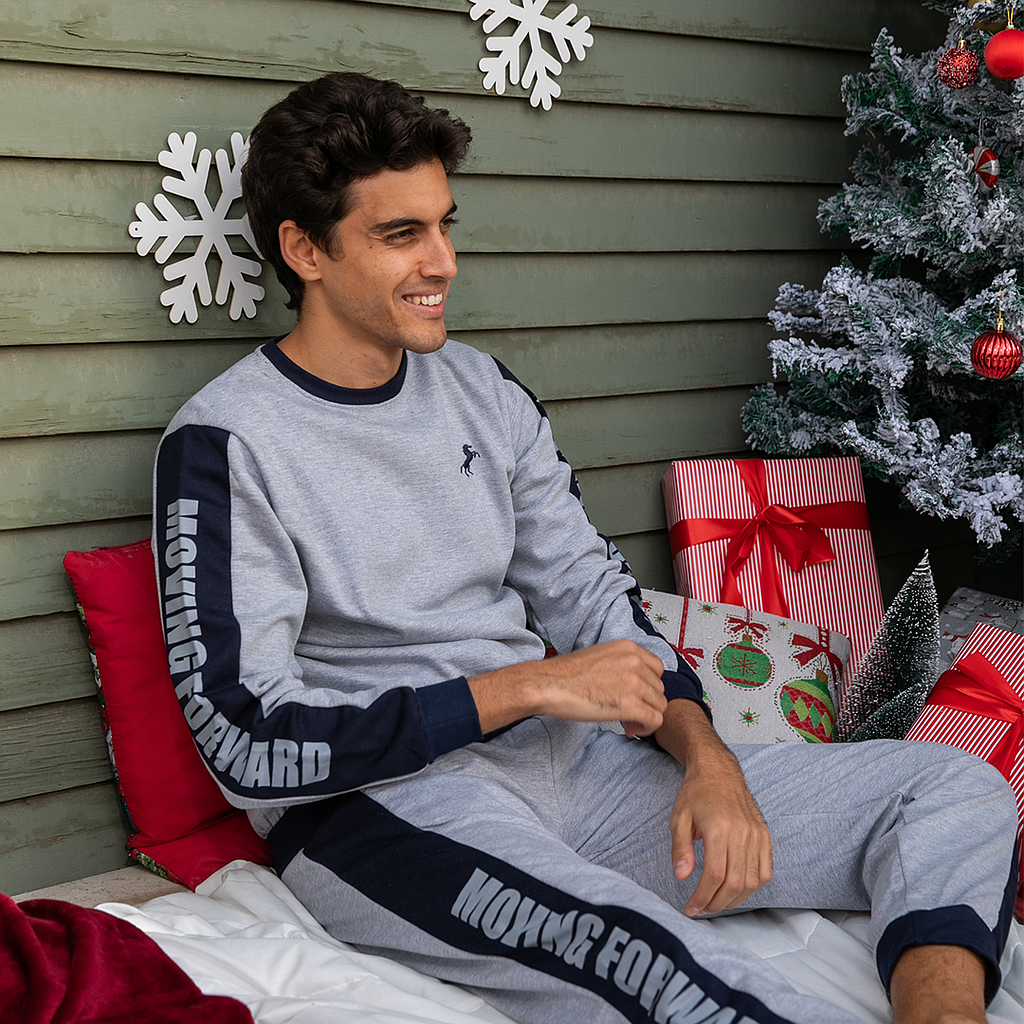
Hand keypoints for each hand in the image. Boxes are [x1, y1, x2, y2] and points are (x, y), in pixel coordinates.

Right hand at [468, 640, 667, 736]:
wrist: (548, 684)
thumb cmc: (567, 674)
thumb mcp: (601, 657)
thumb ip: (622, 665)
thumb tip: (636, 686)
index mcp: (628, 648)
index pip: (657, 669)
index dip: (648, 687)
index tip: (635, 697)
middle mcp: (635, 662)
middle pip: (659, 690)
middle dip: (646, 704)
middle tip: (628, 714)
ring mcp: (634, 683)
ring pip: (659, 706)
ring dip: (646, 717)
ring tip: (627, 722)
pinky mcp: (629, 704)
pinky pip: (655, 720)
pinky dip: (647, 728)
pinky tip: (631, 729)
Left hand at [655, 702, 771, 916]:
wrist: (718, 771)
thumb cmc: (695, 793)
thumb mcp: (678, 818)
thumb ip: (680, 849)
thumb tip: (681, 877)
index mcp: (718, 827)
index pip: (715, 875)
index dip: (703, 897)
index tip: (691, 908)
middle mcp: (742, 832)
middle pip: (734, 883)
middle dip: (716, 903)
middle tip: (701, 909)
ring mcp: (757, 834)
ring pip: (752, 881)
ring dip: (734, 900)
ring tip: (716, 903)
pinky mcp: (765, 835)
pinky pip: (766, 871)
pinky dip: (753, 887)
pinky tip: (736, 891)